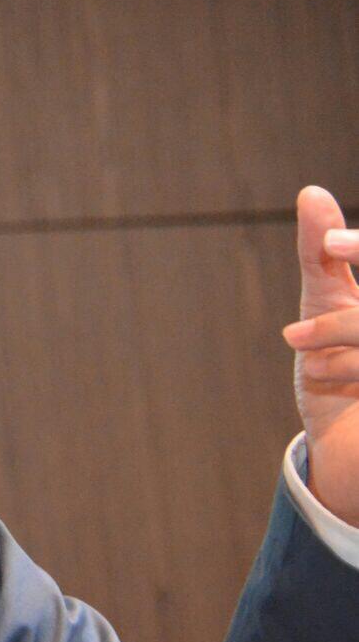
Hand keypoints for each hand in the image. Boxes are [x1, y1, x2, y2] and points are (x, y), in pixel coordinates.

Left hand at [281, 185, 358, 525]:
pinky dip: (345, 371)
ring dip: (340, 343)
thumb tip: (311, 193)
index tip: (332, 247)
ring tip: (309, 359)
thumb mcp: (326, 302)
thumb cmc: (338, 366)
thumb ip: (322, 252)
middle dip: (341, 321)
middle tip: (295, 336)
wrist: (344, 448)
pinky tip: (323, 377)